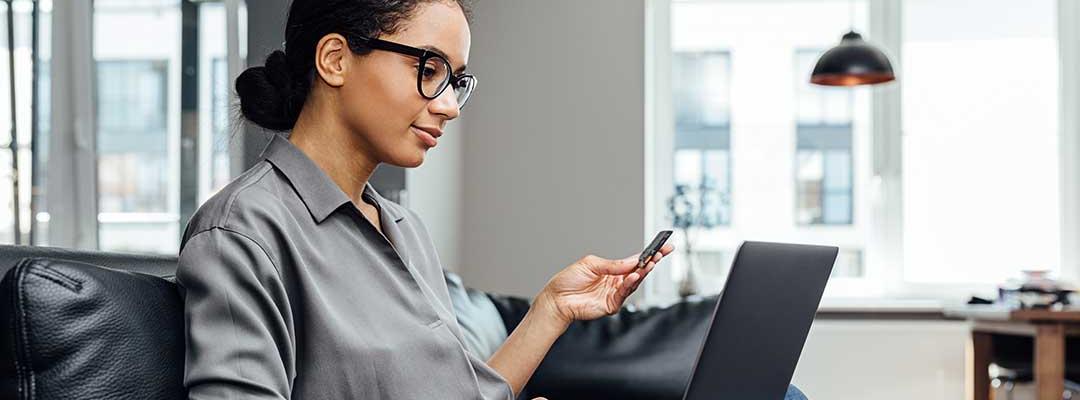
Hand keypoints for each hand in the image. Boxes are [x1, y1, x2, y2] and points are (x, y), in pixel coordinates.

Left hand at [536, 243, 674, 325]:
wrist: (557, 299)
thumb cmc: (569, 280)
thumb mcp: (591, 264)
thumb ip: (613, 265)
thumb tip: (633, 261)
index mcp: (612, 270)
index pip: (635, 261)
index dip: (649, 254)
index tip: (663, 247)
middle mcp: (616, 281)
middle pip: (639, 271)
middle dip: (652, 262)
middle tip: (662, 253)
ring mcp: (615, 293)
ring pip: (634, 283)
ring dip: (643, 273)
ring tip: (649, 264)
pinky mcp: (611, 305)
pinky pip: (624, 294)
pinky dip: (630, 285)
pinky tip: (634, 277)